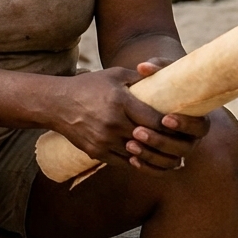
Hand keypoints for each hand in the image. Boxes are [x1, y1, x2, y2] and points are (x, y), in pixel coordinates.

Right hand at [52, 66, 196, 174]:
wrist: (57, 104)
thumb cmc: (89, 86)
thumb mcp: (114, 75)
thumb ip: (140, 78)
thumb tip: (166, 78)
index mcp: (120, 102)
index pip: (155, 119)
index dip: (171, 125)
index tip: (180, 125)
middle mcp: (112, 122)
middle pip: (149, 138)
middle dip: (166, 141)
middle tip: (180, 141)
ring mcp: (104, 140)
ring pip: (139, 154)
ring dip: (154, 155)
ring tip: (168, 153)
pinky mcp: (96, 152)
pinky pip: (124, 162)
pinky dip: (138, 162)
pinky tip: (147, 158)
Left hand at [126, 58, 210, 171]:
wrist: (149, 100)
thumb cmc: (159, 84)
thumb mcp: (160, 74)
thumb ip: (156, 68)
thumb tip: (142, 67)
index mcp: (197, 119)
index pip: (200, 127)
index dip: (185, 124)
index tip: (165, 118)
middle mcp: (191, 139)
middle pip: (183, 147)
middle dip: (160, 140)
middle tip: (138, 131)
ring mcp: (178, 152)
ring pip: (171, 161)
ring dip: (151, 155)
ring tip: (129, 144)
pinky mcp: (164, 161)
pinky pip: (159, 171)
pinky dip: (146, 167)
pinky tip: (131, 159)